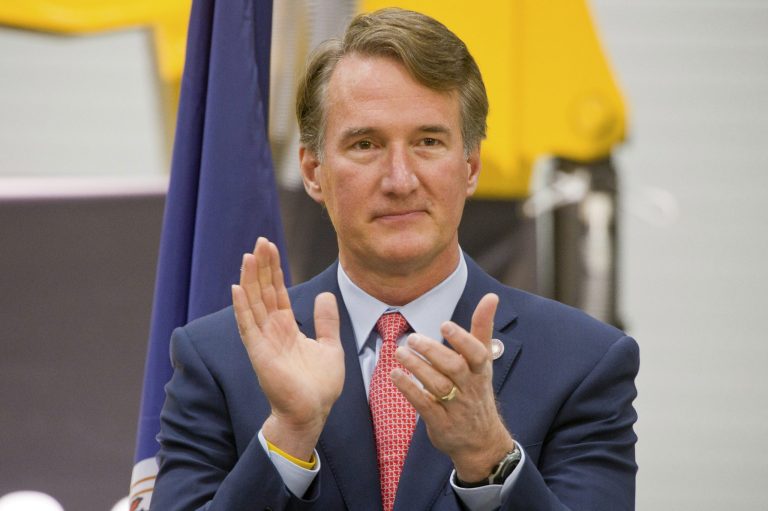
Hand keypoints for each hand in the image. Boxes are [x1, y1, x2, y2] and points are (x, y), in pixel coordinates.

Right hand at [232, 237, 344, 459]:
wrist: (313, 411)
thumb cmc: (319, 385)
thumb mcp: (329, 345)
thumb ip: (326, 321)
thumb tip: (325, 294)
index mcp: (287, 327)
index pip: (277, 292)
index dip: (274, 269)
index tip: (270, 246)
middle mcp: (272, 330)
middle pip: (263, 291)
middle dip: (262, 266)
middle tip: (260, 241)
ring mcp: (263, 340)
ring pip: (254, 303)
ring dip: (250, 279)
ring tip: (248, 255)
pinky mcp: (259, 354)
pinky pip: (248, 326)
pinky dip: (242, 307)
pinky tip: (237, 288)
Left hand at [392, 293, 515, 481]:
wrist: (481, 440)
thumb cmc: (476, 390)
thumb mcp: (483, 361)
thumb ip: (483, 328)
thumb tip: (491, 296)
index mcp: (480, 371)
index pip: (477, 353)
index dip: (462, 339)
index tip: (445, 325)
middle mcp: (470, 388)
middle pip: (454, 368)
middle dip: (433, 352)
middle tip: (412, 338)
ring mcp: (456, 407)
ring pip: (438, 386)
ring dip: (417, 368)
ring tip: (400, 352)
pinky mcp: (440, 423)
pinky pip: (424, 405)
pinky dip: (409, 390)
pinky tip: (395, 375)